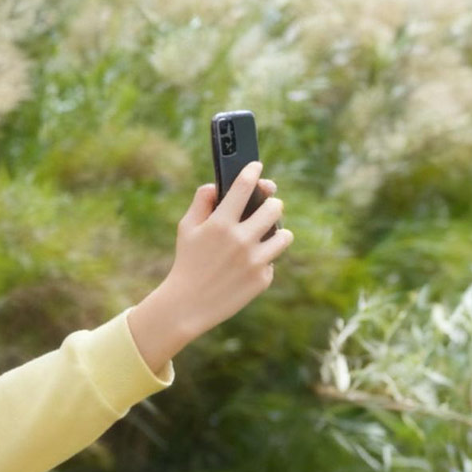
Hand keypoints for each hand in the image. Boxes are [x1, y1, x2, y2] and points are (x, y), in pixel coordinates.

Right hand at [130, 162, 296, 368]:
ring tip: (268, 233)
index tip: (257, 167)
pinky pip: (273, 260)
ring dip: (277, 231)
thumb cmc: (187, 261)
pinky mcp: (262, 279)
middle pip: (274, 208)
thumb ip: (202, 201)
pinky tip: (249, 264)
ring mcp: (254, 261)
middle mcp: (240, 240)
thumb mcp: (186, 228)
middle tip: (268, 205)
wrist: (188, 305)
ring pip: (285, 235)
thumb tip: (218, 185)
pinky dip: (264, 259)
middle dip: (272, 203)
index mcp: (220, 223)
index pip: (244, 187)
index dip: (252, 172)